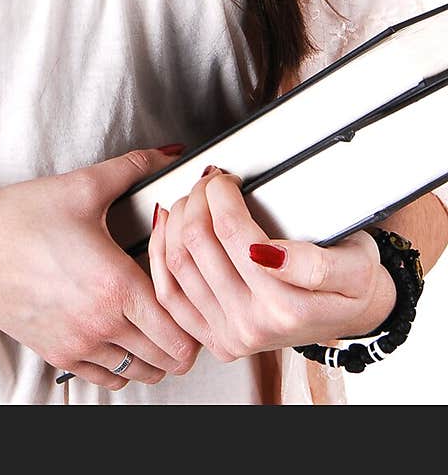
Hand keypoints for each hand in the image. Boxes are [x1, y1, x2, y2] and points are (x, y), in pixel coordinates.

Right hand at [0, 148, 201, 389]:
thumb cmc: (19, 218)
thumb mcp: (82, 186)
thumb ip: (134, 167)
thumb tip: (170, 153)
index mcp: (116, 286)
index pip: (180, 333)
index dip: (196, 318)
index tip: (192, 295)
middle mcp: (101, 324)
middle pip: (168, 360)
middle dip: (182, 337)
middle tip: (178, 307)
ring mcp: (78, 345)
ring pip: (140, 374)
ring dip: (153, 353)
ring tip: (151, 321)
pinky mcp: (57, 354)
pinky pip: (107, 379)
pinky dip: (121, 364)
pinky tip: (118, 333)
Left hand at [147, 167, 396, 361]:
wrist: (352, 315)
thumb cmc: (352, 283)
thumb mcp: (355, 265)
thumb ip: (314, 263)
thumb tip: (268, 253)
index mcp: (286, 307)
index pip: (232, 231)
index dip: (220, 192)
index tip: (226, 177)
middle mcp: (253, 325)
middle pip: (199, 242)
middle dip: (197, 197)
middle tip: (209, 181)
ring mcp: (230, 335)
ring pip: (178, 262)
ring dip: (178, 218)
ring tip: (193, 199)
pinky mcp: (213, 339)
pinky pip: (169, 293)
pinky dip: (161, 253)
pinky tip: (168, 229)